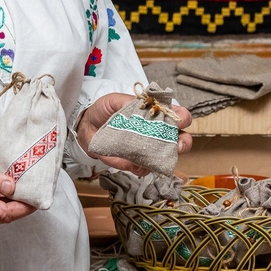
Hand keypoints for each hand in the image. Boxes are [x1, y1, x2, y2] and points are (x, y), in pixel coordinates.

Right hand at [0, 146, 35, 223]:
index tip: (38, 198)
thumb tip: (11, 187)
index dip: (23, 208)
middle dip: (22, 205)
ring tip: (28, 185)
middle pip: (3, 214)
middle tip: (38, 189)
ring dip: (13, 200)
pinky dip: (2, 195)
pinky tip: (9, 184)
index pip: (4, 213)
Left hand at [76, 92, 192, 174]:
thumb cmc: (105, 110)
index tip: (179, 121)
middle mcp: (157, 133)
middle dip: (183, 143)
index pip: (178, 115)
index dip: (182, 118)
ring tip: (156, 156)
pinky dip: (143, 167)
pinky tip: (136, 163)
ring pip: (167, 158)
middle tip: (177, 144)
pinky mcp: (136, 163)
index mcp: (157, 114)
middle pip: (182, 140)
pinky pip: (146, 169)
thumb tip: (141, 106)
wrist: (87, 126)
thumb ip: (129, 101)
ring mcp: (149, 150)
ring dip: (165, 158)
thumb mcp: (115, 100)